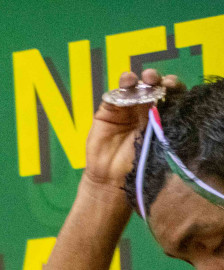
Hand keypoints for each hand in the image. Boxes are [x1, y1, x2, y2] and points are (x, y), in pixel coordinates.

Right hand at [84, 68, 185, 192]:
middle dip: (154, 80)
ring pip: (132, 88)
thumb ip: (163, 122)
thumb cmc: (139, 165)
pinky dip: (118, 89)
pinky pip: (113, 97)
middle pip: (151, 87)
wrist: (112, 179)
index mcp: (162, 115)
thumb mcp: (157, 142)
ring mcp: (125, 110)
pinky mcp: (107, 113)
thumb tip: (173, 100)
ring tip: (136, 79)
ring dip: (134, 80)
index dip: (173, 87)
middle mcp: (145, 109)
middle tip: (153, 79)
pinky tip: (124, 84)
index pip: (171, 95)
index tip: (172, 85)